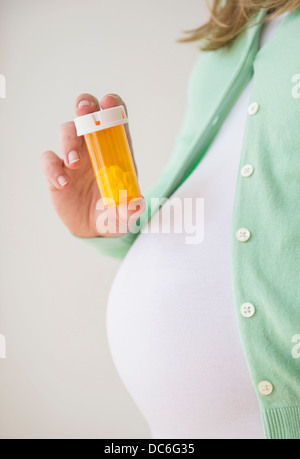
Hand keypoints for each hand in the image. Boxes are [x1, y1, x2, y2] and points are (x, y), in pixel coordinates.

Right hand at [40, 93, 144, 237]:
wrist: (93, 230)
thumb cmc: (115, 215)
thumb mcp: (126, 215)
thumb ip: (131, 210)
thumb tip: (135, 205)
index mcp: (116, 149)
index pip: (115, 118)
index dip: (112, 106)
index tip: (108, 102)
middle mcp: (94, 147)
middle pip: (87, 114)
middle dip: (85, 106)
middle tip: (84, 111)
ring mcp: (73, 157)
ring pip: (66, 131)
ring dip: (69, 141)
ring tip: (74, 163)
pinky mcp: (55, 172)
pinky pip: (48, 160)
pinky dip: (53, 168)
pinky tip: (63, 184)